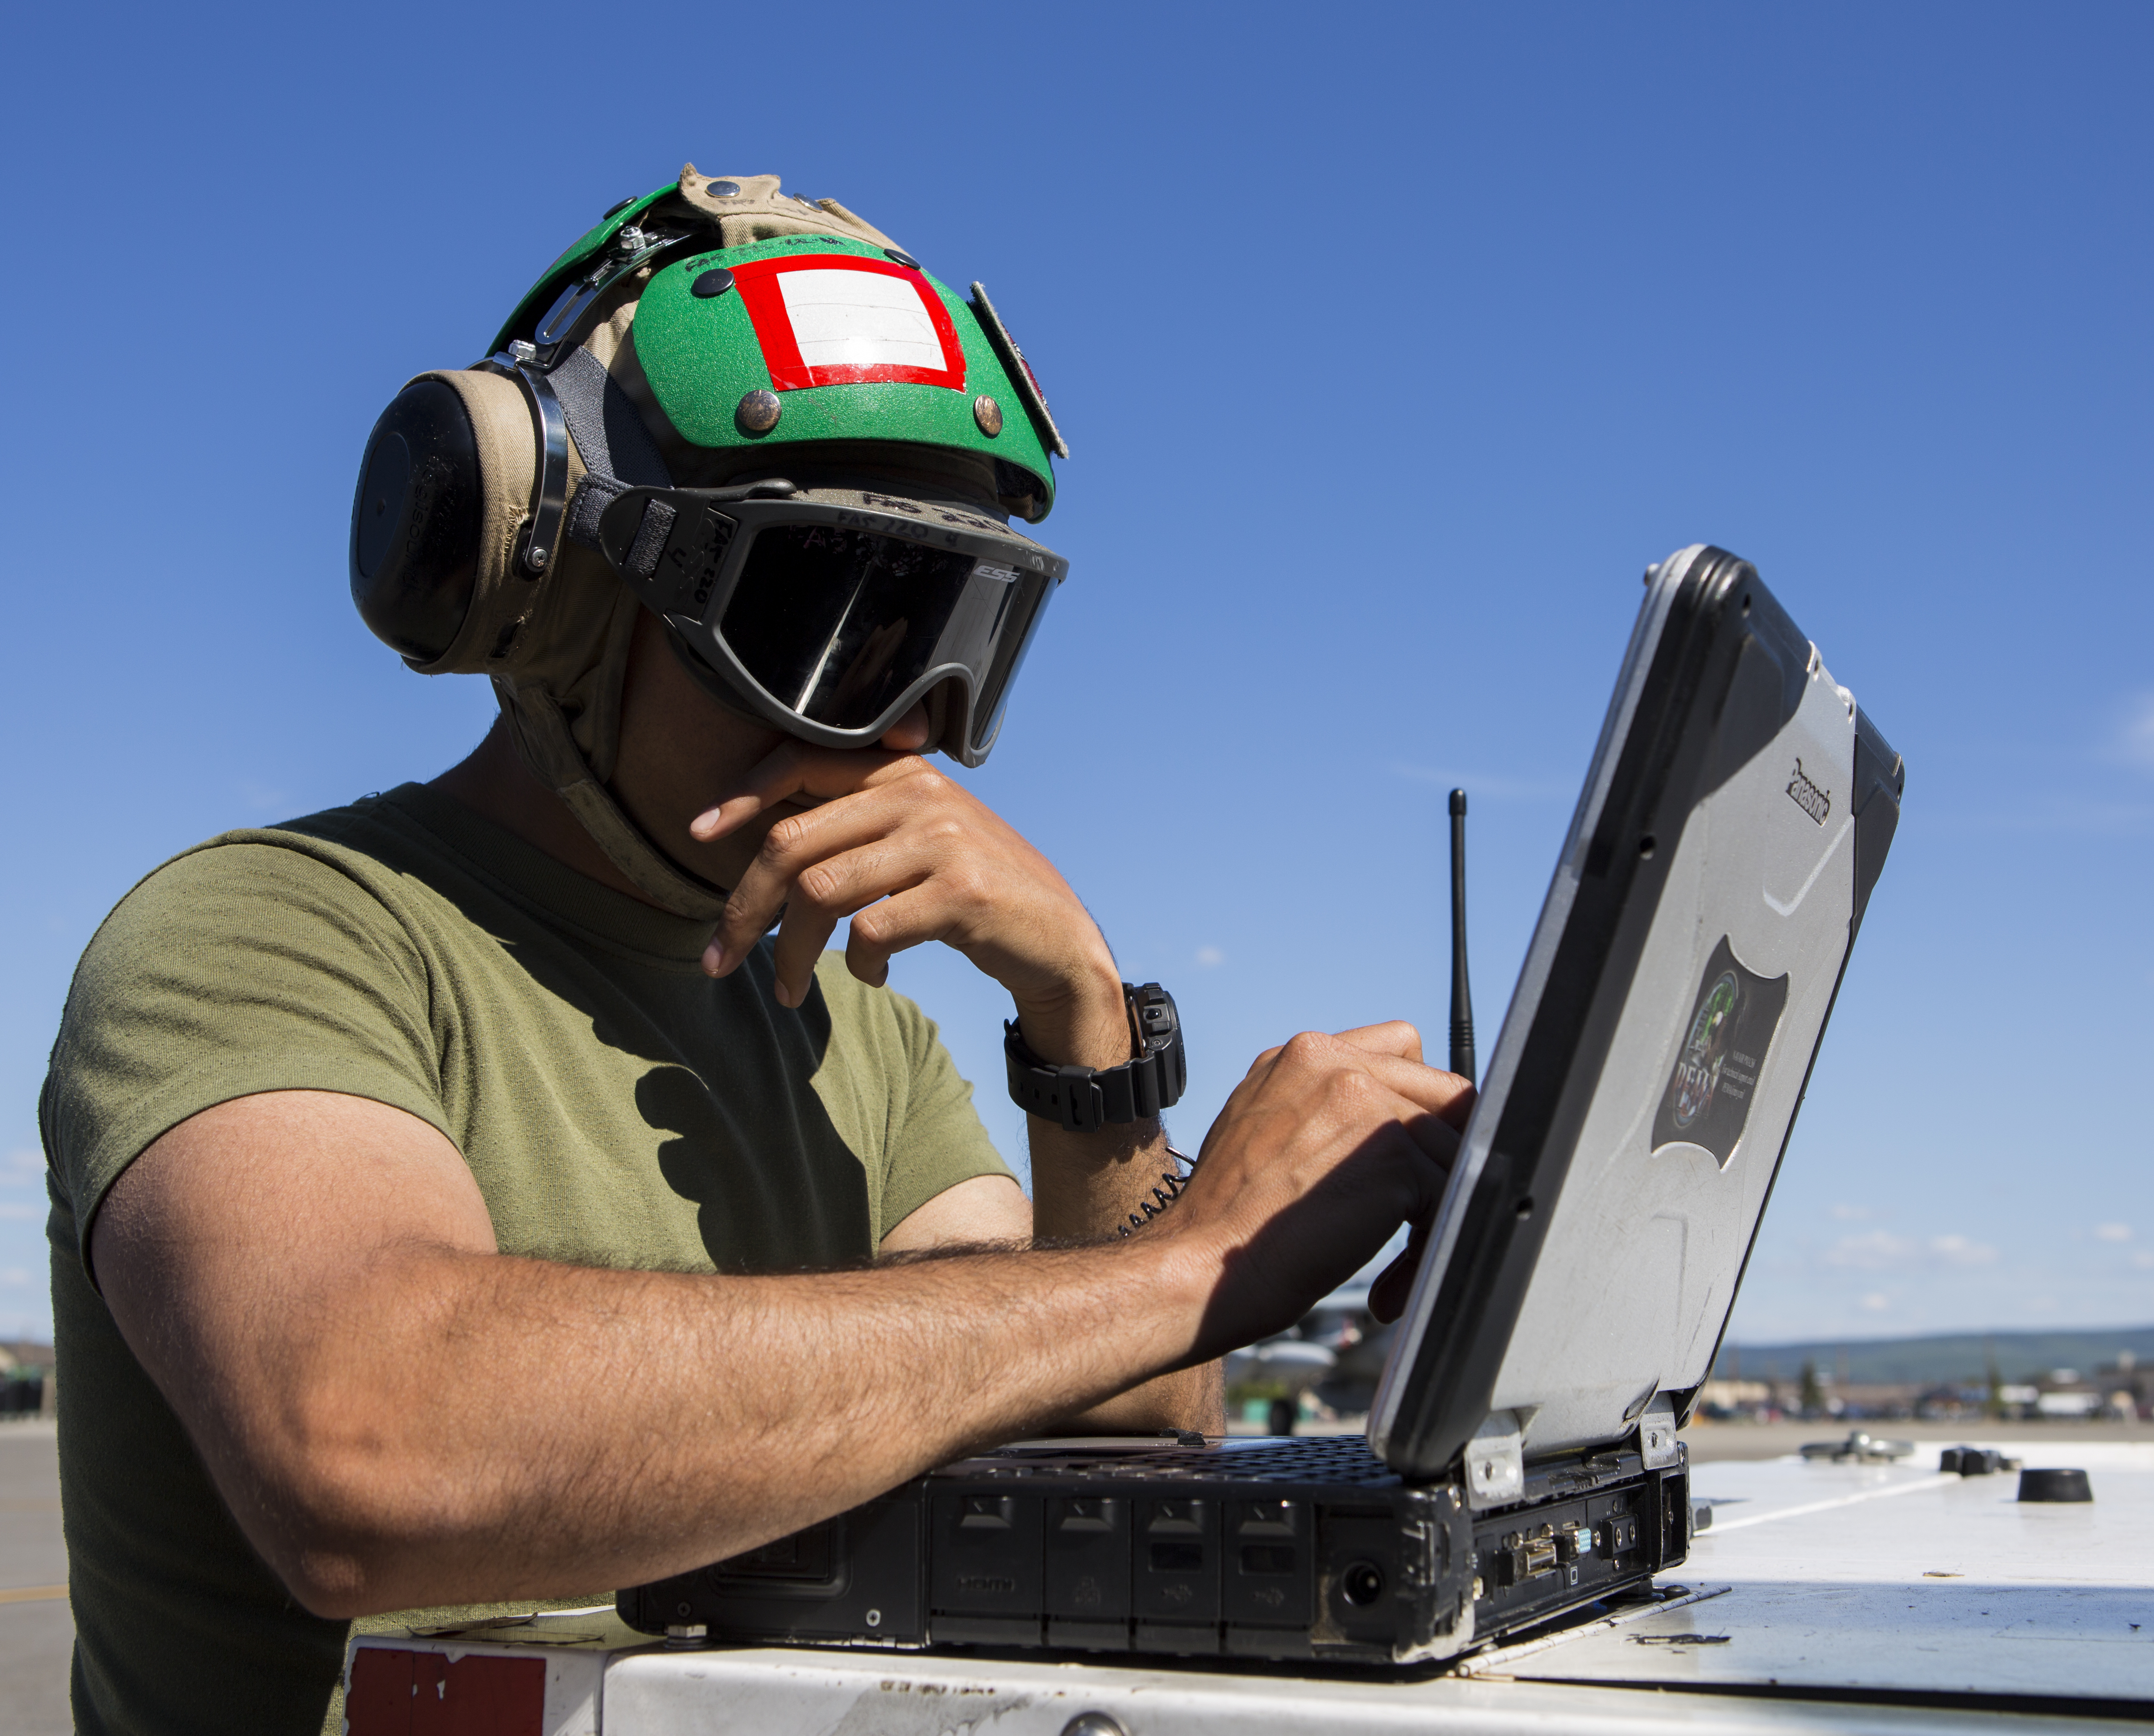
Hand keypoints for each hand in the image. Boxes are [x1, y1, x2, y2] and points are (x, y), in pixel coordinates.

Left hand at [691, 705, 1127, 1065]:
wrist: (1058, 940)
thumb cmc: (976, 895)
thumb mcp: (920, 840)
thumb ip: (859, 828)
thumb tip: (768, 848)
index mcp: (901, 773)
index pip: (801, 759)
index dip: (742, 794)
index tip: (697, 832)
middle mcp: (918, 794)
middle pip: (791, 843)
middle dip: (742, 908)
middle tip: (717, 958)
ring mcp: (941, 841)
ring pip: (819, 894)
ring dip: (787, 953)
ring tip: (785, 989)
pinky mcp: (960, 893)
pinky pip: (869, 931)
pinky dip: (856, 964)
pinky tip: (869, 975)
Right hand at [1155, 1022, 1474, 1358]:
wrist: (1197, 1265)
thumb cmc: (1228, 1224)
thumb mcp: (1265, 1133)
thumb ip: (1324, 1113)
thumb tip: (1385, 1130)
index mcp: (1302, 1056)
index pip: (1400, 1051)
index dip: (1417, 1109)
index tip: (1411, 1162)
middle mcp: (1332, 1062)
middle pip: (1443, 1092)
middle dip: (1444, 1158)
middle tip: (1421, 1215)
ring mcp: (1363, 1100)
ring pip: (1453, 1151)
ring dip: (1438, 1212)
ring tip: (1399, 1266)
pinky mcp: (1391, 1150)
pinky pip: (1453, 1196)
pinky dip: (1429, 1249)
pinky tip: (1390, 1286)